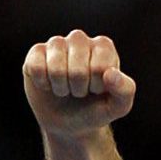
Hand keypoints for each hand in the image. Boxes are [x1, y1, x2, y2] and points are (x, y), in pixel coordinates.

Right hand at [22, 30, 136, 138]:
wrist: (70, 120)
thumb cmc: (97, 108)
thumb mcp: (118, 105)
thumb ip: (125, 90)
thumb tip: (111, 73)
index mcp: (104, 46)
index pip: (100, 68)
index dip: (97, 86)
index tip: (98, 89)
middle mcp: (80, 39)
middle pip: (77, 70)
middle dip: (79, 89)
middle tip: (81, 90)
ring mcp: (56, 43)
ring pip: (55, 68)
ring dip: (61, 87)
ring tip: (66, 88)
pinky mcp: (36, 52)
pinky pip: (35, 67)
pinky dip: (43, 83)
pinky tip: (49, 84)